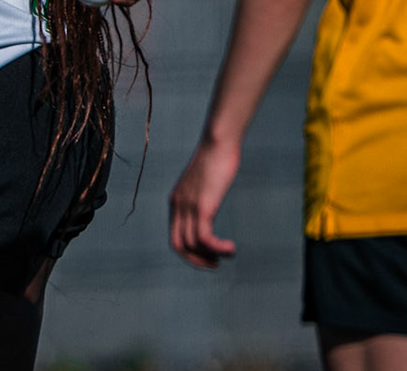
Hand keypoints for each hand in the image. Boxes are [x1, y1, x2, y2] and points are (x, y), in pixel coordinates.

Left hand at [169, 137, 240, 267]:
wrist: (218, 141)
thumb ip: (204, 192)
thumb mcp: (206, 180)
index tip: (209, 256)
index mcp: (177, 200)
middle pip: (178, 245)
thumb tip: (211, 198)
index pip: (175, 236)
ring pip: (191, 245)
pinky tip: (231, 248)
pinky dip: (217, 248)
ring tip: (228, 253)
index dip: (190, 252)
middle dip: (196, 260)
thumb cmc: (216, 157)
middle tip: (216, 264)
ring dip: (210, 256)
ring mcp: (188, 205)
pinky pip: (204, 238)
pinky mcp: (202, 205)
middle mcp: (178, 204)